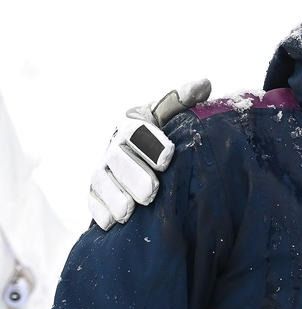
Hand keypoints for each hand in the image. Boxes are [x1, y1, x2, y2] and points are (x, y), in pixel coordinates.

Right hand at [88, 80, 210, 229]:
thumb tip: (203, 84)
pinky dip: (100, 212)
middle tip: (151, 193)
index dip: (150, 143)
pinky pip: (93, 202)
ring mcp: (104, 169)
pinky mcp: (97, 192)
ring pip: (102, 181)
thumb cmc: (173, 133)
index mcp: (134, 122)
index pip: (137, 129)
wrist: (160, 161)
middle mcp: (115, 145)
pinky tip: (111, 224)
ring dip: (115, 197)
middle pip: (117, 158)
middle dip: (133, 176)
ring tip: (129, 212)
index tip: (169, 157)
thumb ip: (187, 100)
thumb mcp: (179, 115)